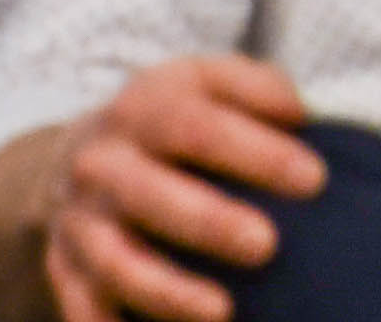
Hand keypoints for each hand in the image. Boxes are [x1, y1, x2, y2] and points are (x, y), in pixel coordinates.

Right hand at [34, 58, 313, 321]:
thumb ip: (259, 89)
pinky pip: (82, 308)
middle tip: (267, 246)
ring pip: (115, 262)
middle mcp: (101, 165)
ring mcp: (80, 222)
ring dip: (167, 291)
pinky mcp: (65, 270)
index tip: (315, 180)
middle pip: (148, 195)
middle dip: (207, 223)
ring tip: (222, 312)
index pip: (197, 127)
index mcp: (142, 109)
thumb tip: (299, 118)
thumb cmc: (174, 119)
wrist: (79, 157)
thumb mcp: (209, 82)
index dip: (255, 153)